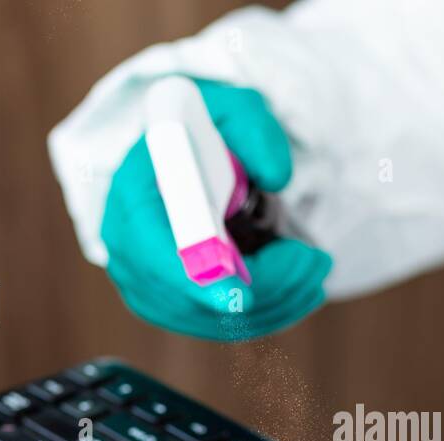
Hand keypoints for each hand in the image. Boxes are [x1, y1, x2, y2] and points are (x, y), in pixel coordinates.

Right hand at [100, 79, 332, 340]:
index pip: (155, 250)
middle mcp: (127, 249)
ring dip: (279, 299)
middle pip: (195, 295)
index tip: (243, 296)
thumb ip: (255, 128)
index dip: (197, 276)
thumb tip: (275, 176)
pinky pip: (223, 327)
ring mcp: (146, 285)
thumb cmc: (207, 133)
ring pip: (217, 318)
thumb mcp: (233, 109)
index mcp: (132, 195)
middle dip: (267, 285)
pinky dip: (270, 312)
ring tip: (315, 266)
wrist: (187, 160)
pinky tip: (300, 286)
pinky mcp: (171, 307)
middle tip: (316, 261)